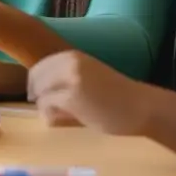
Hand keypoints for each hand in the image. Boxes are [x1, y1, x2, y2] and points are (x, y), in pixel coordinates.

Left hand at [27, 51, 152, 134]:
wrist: (141, 107)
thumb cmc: (116, 96)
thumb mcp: (87, 76)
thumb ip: (63, 78)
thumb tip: (36, 91)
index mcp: (71, 56)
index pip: (38, 68)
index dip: (35, 85)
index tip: (41, 97)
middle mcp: (68, 62)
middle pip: (34, 81)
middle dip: (39, 96)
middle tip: (52, 110)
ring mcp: (69, 79)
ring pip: (39, 95)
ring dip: (48, 108)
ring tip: (67, 115)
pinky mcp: (72, 97)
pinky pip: (47, 108)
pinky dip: (54, 117)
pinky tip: (72, 120)